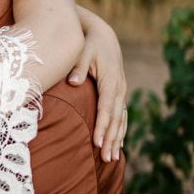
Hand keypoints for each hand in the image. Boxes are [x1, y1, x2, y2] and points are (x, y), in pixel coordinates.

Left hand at [69, 7, 126, 161]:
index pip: (106, 108)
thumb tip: (72, 83)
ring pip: (121, 120)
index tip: (97, 142)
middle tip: (105, 158)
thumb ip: (77, 67)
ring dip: (117, 139)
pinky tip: (117, 145)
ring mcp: (121, 91)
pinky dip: (119, 131)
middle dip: (111, 139)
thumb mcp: (82, 51)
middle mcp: (119, 88)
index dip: (103, 126)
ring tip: (111, 159)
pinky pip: (121, 116)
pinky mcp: (119, 93)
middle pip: (116, 118)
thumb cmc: (88, 44)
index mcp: (111, 80)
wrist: (102, 35)